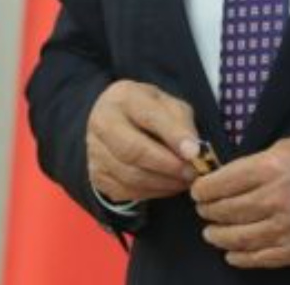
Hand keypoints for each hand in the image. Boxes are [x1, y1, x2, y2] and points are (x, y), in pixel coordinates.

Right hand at [86, 80, 200, 203]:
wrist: (118, 121)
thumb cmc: (149, 111)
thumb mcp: (170, 105)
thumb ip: (182, 124)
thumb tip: (193, 152)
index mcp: (123, 97)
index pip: (149, 117)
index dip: (174, 136)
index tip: (195, 153)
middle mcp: (102, 122)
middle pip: (133, 151)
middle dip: (167, 165)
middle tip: (192, 173)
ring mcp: (95, 150)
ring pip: (129, 175)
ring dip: (163, 182)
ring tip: (185, 180)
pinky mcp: (96, 174)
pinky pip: (125, 191)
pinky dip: (152, 192)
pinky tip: (168, 185)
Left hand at [191, 136, 289, 268]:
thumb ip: (259, 160)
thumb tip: (230, 175)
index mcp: (271, 168)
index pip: (222, 182)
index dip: (203, 188)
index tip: (198, 190)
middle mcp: (274, 199)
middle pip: (226, 211)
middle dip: (208, 211)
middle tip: (204, 210)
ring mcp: (285, 229)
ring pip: (237, 238)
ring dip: (218, 235)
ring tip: (211, 232)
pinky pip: (259, 258)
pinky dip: (240, 257)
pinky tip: (232, 253)